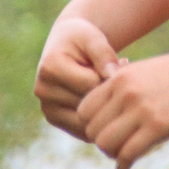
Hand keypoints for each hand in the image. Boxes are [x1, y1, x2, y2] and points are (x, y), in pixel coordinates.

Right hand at [34, 17, 122, 140]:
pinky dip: (98, 118)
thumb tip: (113, 76)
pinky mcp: (54, 119)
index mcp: (50, 68)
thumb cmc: (82, 39)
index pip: (90, 84)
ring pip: (87, 121)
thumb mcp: (93, 38)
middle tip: (125, 76)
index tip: (124, 62)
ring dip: (105, 108)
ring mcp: (46, 108)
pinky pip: (83, 130)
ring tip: (115, 87)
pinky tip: (106, 99)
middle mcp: (43, 90)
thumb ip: (104, 55)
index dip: (111, 76)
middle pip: (88, 104)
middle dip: (109, 93)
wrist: (65, 45)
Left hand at [78, 44, 168, 168]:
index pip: (85, 107)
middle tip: (115, 147)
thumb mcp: (150, 70)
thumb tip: (112, 107)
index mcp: (122, 75)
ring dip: (111, 154)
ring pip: (105, 143)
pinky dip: (123, 166)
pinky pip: (127, 154)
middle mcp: (126, 90)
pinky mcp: (159, 126)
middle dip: (101, 141)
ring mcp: (142, 108)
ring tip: (122, 156)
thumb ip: (128, 86)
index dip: (92, 123)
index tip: (106, 131)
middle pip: (91, 128)